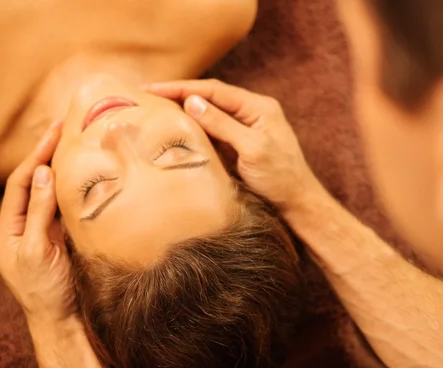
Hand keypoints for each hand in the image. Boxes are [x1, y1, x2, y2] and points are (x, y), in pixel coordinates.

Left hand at [0, 122, 74, 323]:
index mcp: (8, 231)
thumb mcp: (39, 250)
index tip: (53, 133)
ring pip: (47, 193)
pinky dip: (70, 189)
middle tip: (62, 129)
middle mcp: (22, 227)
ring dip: (58, 170)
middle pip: (31, 184)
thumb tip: (41, 173)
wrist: (62, 320)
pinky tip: (82, 177)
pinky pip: (61, 208)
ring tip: (72, 145)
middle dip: (44, 156)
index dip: (35, 157)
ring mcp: (41, 232)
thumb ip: (39, 211)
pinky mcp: (58, 239)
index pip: (19, 183)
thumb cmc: (46, 291)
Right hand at [144, 79, 321, 211]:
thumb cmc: (281, 177)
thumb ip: (223, 124)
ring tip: (154, 110)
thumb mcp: (253, 149)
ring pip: (208, 116)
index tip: (154, 87)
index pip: (214, 90)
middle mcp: (250, 114)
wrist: (295, 205)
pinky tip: (175, 132)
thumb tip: (192, 102)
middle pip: (209, 99)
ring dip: (183, 113)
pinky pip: (211, 134)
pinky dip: (192, 131)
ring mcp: (243, 131)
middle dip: (179, 95)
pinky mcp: (236, 148)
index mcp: (258, 107)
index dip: (182, 87)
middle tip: (146, 95)